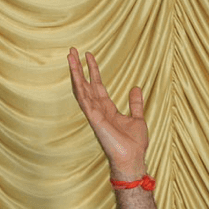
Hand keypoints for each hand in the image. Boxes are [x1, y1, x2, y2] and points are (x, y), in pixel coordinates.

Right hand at [68, 48, 147, 178]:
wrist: (133, 158)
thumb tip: (136, 87)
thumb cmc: (134, 144)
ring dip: (76, 73)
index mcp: (108, 109)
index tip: (89, 55)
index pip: (97, 85)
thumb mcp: (138, 118)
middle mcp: (98, 110)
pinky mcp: (94, 119)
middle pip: (86, 84)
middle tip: (72, 50)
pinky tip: (76, 76)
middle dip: (79, 67)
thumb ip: (135, 103)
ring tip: (70, 57)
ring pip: (82, 89)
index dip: (93, 70)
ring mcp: (95, 114)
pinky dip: (80, 88)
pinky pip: (85, 101)